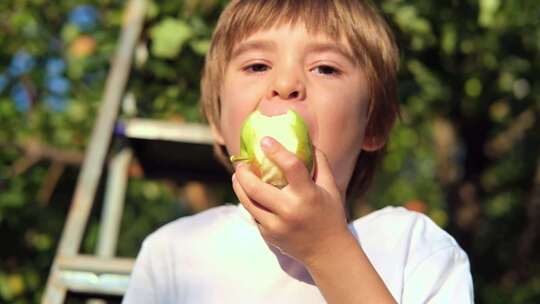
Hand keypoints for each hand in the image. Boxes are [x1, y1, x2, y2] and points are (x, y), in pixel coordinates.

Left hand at [232, 136, 350, 263]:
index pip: (291, 167)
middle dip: (243, 172)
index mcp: (308, 195)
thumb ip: (320, 163)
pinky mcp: (268, 235)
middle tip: (241, 162)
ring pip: (248, 201)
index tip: (265, 140)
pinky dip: (250, 201)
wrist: (327, 252)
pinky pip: (254, 214)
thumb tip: (306, 139)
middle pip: (256, 187)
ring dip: (238, 186)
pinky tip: (249, 193)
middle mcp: (290, 211)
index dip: (276, 151)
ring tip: (237, 175)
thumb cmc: (330, 214)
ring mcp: (276, 226)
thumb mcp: (330, 187)